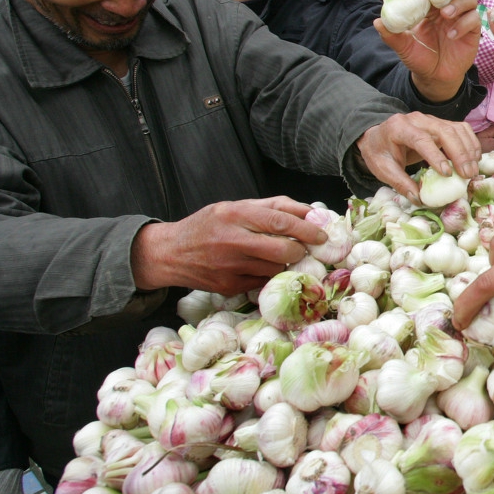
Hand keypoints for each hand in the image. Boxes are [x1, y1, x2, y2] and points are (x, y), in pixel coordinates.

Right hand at [132, 197, 323, 294]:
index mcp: (235, 215)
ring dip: (285, 264)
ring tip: (278, 256)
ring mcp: (230, 267)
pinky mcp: (229, 286)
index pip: (280, 222)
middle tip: (303, 248)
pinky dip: (269, 276)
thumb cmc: (209, 225)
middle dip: (300, 250)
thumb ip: (273, 206)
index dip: (307, 229)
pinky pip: (263, 282)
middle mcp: (232, 241)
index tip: (322, 234)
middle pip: (282, 250)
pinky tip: (262, 267)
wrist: (171, 253)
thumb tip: (310, 211)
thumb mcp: (236, 207)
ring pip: (275, 269)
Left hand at [357, 111, 480, 200]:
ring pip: (457, 129)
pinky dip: (470, 143)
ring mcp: (431, 120)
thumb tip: (419, 198)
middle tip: (468, 175)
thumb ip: (400, 183)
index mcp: (399, 128)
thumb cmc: (380, 152)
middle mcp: (417, 119)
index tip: (447, 174)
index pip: (421, 139)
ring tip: (472, 171)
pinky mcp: (441, 124)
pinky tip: (474, 159)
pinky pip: (461, 129)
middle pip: (444, 131)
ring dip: (468, 150)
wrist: (378, 136)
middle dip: (459, 154)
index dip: (436, 155)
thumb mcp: (383, 169)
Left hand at [374, 0, 483, 102]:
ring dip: (458, 2)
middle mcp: (448, 8)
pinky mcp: (473, 31)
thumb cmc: (419, 58)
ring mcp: (462, 18)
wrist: (434, 77)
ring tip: (445, 14)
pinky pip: (474, 19)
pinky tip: (452, 35)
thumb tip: (377, 22)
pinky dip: (463, 23)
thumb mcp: (403, 47)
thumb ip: (392, 35)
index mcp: (430, 7)